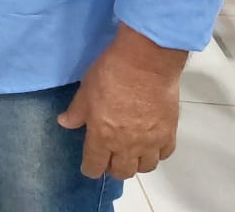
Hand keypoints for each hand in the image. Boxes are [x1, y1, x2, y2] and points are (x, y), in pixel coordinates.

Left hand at [58, 24, 184, 179]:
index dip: (90, 169)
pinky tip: (151, 142)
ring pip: (145, 168)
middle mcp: (126, 146)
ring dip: (136, 163)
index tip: (89, 166)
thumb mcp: (85, 90)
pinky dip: (157, 152)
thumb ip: (76, 111)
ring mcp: (150, 142)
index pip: (95, 166)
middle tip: (110, 157)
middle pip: (122, 172)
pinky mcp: (169, 133)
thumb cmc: (110, 73)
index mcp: (102, 136)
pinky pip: (164, 154)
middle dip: (113, 168)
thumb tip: (65, 123)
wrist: (145, 62)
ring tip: (132, 152)